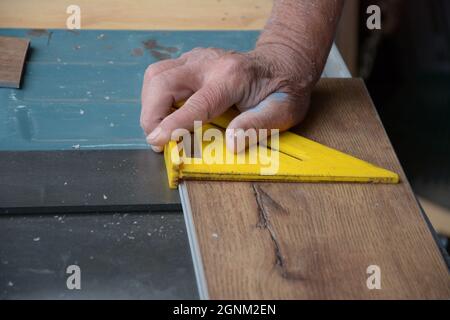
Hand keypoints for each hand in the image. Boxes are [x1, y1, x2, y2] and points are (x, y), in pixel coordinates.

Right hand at [140, 46, 314, 152]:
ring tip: (160, 128)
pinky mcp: (190, 61)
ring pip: (156, 75)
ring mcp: (197, 58)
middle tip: (157, 139)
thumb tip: (232, 144)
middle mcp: (209, 63)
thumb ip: (257, 126)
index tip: (156, 141)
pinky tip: (168, 113)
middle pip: (163, 81)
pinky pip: (161, 75)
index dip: (173, 124)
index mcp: (232, 77)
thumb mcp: (283, 111)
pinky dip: (156, 97)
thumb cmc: (283, 88)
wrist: (283, 62)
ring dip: (151, 104)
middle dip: (151, 114)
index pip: (196, 103)